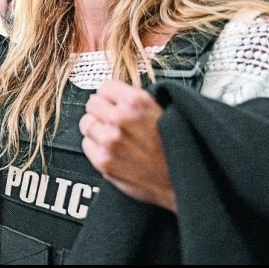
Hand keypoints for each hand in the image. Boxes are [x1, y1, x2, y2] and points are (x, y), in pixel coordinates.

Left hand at [78, 79, 175, 211]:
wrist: (182, 180)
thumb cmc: (175, 147)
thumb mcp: (161, 111)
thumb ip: (135, 101)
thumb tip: (116, 96)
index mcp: (136, 102)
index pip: (104, 87)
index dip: (109, 96)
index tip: (112, 102)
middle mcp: (120, 118)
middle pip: (92, 103)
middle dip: (101, 111)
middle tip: (111, 120)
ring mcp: (109, 140)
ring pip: (86, 123)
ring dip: (97, 128)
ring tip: (112, 136)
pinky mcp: (103, 160)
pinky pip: (86, 144)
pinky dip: (95, 146)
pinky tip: (111, 149)